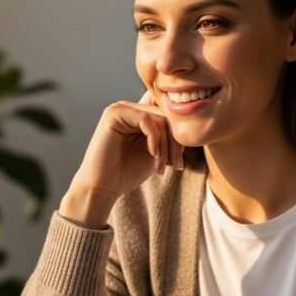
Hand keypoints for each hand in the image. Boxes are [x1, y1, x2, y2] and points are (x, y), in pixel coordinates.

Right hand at [64, 90, 184, 223]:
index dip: (178, 134)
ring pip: (159, 117)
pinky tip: (153, 156)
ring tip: (162, 166)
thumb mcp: (157, 152)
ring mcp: (120, 108)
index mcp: (139, 114)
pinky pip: (146, 119)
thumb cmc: (128, 172)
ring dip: (166, 144)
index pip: (168, 113)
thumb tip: (192, 127)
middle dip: (176, 142)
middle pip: (167, 115)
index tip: (179, 160)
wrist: (104, 187)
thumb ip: (169, 137)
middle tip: (176, 164)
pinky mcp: (114, 113)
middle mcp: (130, 107)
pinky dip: (155, 139)